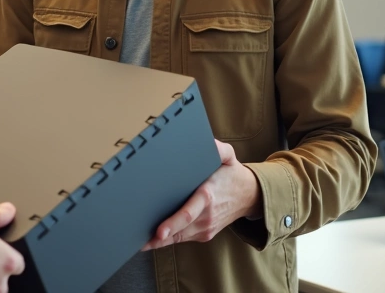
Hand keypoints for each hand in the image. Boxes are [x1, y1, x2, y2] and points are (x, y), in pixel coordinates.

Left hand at [141, 139, 261, 249]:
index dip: (172, 224)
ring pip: (178, 238)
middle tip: (135, 240)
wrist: (249, 196)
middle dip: (156, 237)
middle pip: (178, 231)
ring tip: (137, 241)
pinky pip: (183, 239)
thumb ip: (218, 148)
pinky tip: (150, 240)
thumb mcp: (229, 156)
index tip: (159, 232)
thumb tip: (207, 142)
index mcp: (208, 196)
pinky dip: (167, 240)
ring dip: (158, 242)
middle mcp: (206, 216)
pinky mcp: (204, 234)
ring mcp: (205, 228)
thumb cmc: (232, 174)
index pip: (188, 214)